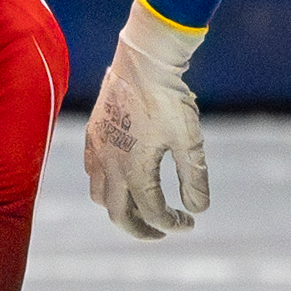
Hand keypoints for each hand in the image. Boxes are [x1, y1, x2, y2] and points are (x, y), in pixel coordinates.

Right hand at [84, 0, 208, 239]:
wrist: (144, 60)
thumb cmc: (169, 98)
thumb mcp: (189, 140)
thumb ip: (194, 177)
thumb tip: (199, 209)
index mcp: (134, 169)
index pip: (152, 212)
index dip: (172, 223)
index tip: (189, 221)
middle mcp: (110, 164)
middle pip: (118, 213)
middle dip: (140, 229)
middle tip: (161, 231)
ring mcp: (97, 149)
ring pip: (100, 195)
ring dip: (120, 208)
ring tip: (141, 208)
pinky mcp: (93, 133)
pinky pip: (92, 171)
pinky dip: (106, 185)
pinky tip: (122, 178)